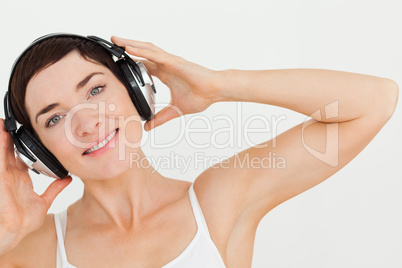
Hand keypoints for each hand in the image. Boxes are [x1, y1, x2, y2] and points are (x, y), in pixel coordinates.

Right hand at [0, 119, 71, 251]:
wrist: (12, 234)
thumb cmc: (21, 222)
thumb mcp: (43, 202)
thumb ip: (55, 189)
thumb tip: (68, 178)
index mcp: (18, 177)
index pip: (19, 155)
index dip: (23, 143)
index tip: (30, 130)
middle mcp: (9, 174)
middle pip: (9, 148)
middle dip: (9, 134)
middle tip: (13, 119)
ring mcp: (3, 174)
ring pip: (2, 150)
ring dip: (2, 136)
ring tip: (3, 121)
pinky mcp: (1, 177)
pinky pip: (0, 157)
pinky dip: (0, 145)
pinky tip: (2, 132)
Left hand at [111, 36, 222, 130]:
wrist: (215, 91)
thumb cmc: (201, 97)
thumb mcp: (175, 110)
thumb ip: (160, 118)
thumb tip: (147, 127)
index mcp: (165, 74)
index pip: (144, 65)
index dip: (130, 62)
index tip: (116, 62)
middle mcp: (165, 65)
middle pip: (142, 53)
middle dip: (126, 48)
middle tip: (112, 45)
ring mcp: (170, 62)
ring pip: (146, 50)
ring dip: (131, 44)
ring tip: (116, 41)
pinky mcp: (175, 62)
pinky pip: (155, 55)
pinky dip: (142, 51)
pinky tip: (130, 48)